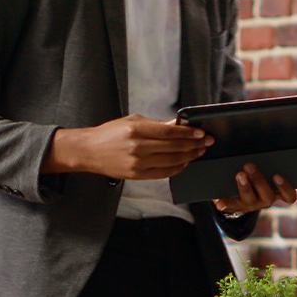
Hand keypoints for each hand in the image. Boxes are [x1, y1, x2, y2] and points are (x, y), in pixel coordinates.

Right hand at [43, 115, 212, 179]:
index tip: (201, 132)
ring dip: (189, 156)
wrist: (89, 151)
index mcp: (137, 130)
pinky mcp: (137, 175)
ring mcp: (138, 163)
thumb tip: (177, 125)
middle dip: (194, 144)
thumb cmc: (109, 134)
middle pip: (174, 147)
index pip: (170, 132)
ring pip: (172, 161)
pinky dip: (177, 167)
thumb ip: (156, 124)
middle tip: (206, 142)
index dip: (189, 133)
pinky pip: (163, 172)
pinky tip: (184, 162)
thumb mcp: (133, 121)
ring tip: (199, 151)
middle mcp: (138, 147)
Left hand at [213, 162, 296, 215]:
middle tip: (249, 166)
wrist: (242, 194)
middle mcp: (265, 200)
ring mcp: (251, 204)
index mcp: (277, 192)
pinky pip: (231, 207)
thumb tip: (262, 137)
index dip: (285, 187)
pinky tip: (219, 201)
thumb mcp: (267, 170)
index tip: (277, 175)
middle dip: (258, 180)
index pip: (289, 196)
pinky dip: (225, 204)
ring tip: (239, 175)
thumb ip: (268, 161)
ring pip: (250, 200)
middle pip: (268, 195)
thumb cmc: (258, 177)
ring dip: (244, 187)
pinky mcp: (237, 206)